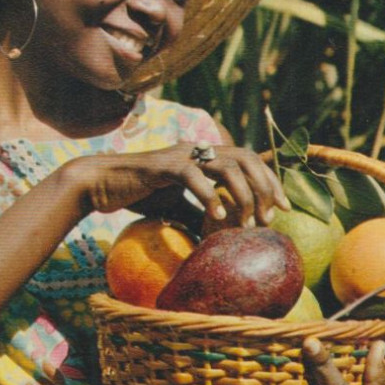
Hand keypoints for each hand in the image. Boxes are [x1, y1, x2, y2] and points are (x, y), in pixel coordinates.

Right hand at [72, 142, 289, 226]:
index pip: (248, 160)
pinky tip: (216, 218)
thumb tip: (222, 234)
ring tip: (247, 223)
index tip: (284, 209)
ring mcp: (181, 155)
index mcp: (204, 157)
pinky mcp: (163, 166)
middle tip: (272, 217)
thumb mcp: (177, 205)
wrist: (100, 185)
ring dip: (243, 194)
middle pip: (246, 157)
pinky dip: (209, 196)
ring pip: (227, 165)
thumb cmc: (138, 195)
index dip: (270, 181)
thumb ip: (200, 212)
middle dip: (265, 186)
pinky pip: (194, 176)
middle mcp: (197, 150)